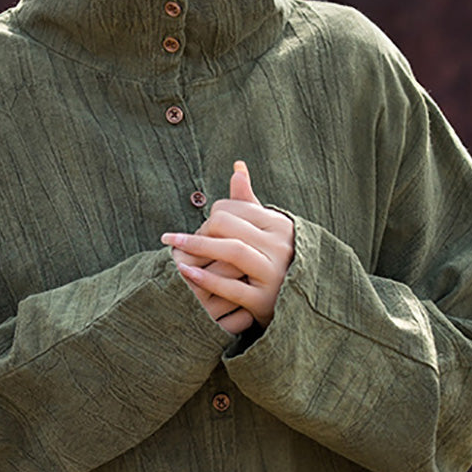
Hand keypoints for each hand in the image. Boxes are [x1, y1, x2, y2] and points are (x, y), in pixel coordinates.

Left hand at [162, 161, 293, 327]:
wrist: (298, 304)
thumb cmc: (274, 261)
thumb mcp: (266, 229)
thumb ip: (248, 201)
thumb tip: (237, 167)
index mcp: (279, 225)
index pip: (232, 208)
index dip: (209, 216)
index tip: (199, 230)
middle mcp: (280, 246)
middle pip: (227, 225)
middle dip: (201, 232)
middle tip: (184, 243)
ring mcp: (274, 274)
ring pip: (231, 251)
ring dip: (197, 248)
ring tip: (173, 251)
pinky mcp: (264, 300)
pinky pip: (231, 287)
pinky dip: (206, 279)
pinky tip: (186, 273)